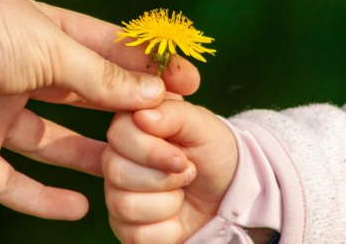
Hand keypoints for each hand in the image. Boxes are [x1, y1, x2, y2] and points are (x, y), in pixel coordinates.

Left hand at [0, 0, 199, 219]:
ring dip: (90, 160)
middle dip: (127, 115)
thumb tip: (154, 93)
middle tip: (169, 132)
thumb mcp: (58, 49)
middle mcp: (26, 75)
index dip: (147, 70)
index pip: (110, 54)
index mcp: (47, 36)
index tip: (186, 84)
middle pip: (87, 100)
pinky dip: (41, 199)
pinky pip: (10, 183)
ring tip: (130, 175)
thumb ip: (105, 77)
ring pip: (53, 144)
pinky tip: (79, 209)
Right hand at [102, 100, 237, 242]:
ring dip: (168, 203)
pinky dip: (168, 228)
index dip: (151, 151)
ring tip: (181, 193)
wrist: (230, 192)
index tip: (181, 158)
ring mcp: (117, 194)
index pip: (118, 136)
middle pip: (116, 172)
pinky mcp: (125, 227)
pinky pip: (136, 235)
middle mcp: (116, 160)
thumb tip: (142, 116)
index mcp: (130, 128)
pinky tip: (176, 216)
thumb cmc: (213, 152)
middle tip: (187, 173)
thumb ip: (175, 114)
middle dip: (163, 178)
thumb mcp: (203, 126)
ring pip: (125, 206)